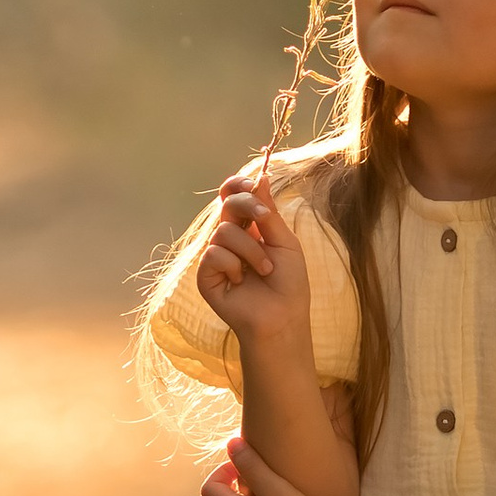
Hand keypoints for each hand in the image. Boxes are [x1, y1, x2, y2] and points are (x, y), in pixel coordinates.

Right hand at [194, 173, 313, 359]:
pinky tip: (241, 281)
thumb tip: (261, 177)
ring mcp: (217, 255)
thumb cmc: (289, 283)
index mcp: (250, 226)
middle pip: (226, 204)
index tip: (252, 186)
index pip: (234, 196)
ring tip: (264, 270)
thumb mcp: (285, 241)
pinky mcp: (205, 275)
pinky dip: (233, 265)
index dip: (238, 186)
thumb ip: (268, 212)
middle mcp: (231, 238)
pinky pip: (213, 254)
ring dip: (250, 250)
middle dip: (247, 207)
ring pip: (223, 231)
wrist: (282, 317)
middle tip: (264, 220)